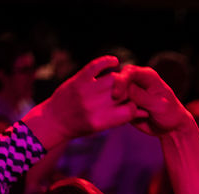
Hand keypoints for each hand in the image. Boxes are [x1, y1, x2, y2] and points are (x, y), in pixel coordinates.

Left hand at [23, 56, 137, 149]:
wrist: (54, 120)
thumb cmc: (81, 126)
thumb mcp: (101, 127)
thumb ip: (121, 118)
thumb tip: (144, 112)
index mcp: (101, 122)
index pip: (130, 112)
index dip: (135, 108)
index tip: (133, 106)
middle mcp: (93, 108)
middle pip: (123, 95)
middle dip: (128, 93)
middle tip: (127, 93)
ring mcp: (85, 92)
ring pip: (114, 79)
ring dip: (120, 80)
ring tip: (121, 82)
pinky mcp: (78, 80)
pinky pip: (96, 66)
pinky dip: (107, 61)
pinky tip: (115, 62)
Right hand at [111, 65, 192, 135]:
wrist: (171, 128)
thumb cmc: (170, 113)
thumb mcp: (158, 105)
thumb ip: (142, 96)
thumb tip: (126, 88)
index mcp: (147, 76)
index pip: (129, 72)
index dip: (120, 81)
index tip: (116, 94)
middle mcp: (136, 81)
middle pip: (117, 81)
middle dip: (113, 92)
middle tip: (116, 107)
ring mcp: (129, 93)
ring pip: (114, 94)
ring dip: (114, 104)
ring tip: (123, 116)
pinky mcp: (125, 104)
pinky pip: (116, 107)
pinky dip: (116, 113)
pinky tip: (122, 121)